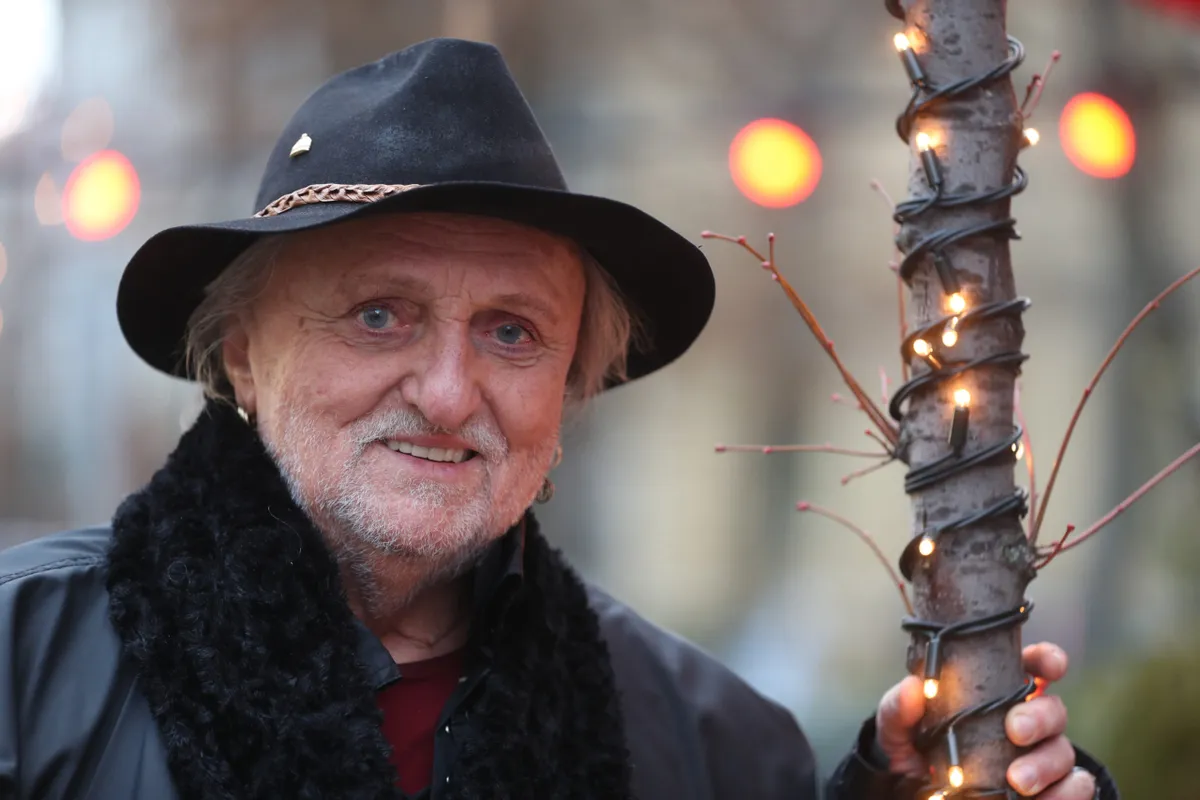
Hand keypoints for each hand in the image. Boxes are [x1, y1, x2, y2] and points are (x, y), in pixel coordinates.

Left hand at [875, 642, 1097, 797]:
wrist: (917, 797)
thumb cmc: (915, 751)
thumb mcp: (898, 729)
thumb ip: (899, 708)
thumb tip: (912, 687)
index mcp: (996, 693)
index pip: (1033, 667)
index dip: (1048, 661)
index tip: (1051, 666)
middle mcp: (1026, 721)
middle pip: (1054, 709)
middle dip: (1040, 717)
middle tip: (1015, 730)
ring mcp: (1040, 757)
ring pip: (1064, 751)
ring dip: (1046, 764)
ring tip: (1017, 781)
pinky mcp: (1051, 791)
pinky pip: (1076, 788)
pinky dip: (1066, 794)